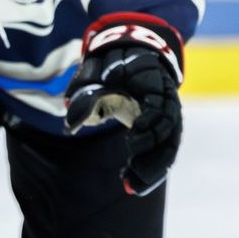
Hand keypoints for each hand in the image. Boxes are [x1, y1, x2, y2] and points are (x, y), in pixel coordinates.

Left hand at [64, 12, 184, 195]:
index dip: (150, 127)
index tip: (132, 143)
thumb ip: (84, 95)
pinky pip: (161, 150)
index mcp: (153, 81)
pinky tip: (131, 183)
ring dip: (151, 169)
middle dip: (152, 160)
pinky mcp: (161, 127)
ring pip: (168, 146)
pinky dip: (149, 168)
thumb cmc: (110, 61)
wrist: (129, 50)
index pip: (160, 107)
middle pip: (169, 134)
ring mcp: (166, 114)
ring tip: (130, 187)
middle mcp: (166, 99)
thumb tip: (69, 125)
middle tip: (130, 182)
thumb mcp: (94, 72)